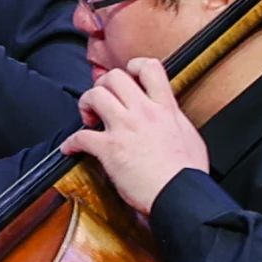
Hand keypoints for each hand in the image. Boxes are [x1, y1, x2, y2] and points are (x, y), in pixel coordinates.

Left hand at [69, 57, 209, 216]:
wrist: (181, 195)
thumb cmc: (187, 174)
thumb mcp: (191, 136)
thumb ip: (175, 120)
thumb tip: (169, 117)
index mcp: (165, 109)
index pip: (149, 68)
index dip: (133, 66)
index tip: (127, 77)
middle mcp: (144, 113)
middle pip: (114, 77)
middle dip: (103, 85)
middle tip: (102, 100)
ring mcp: (125, 129)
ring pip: (94, 95)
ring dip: (86, 104)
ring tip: (89, 117)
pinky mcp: (109, 149)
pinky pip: (80, 136)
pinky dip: (71, 142)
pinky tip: (71, 148)